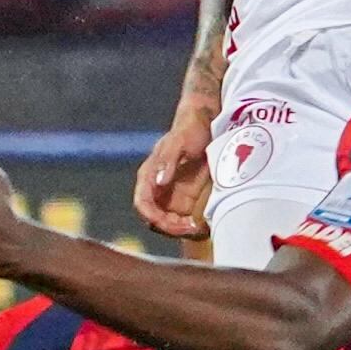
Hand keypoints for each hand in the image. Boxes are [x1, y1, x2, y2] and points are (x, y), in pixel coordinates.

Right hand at [136, 93, 216, 237]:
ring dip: (181, 230)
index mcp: (149, 174)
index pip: (143, 203)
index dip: (154, 217)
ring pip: (168, 222)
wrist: (207, 119)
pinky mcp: (185, 198)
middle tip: (193, 228)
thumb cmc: (190, 127)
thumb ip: (167, 161)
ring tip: (201, 228)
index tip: (173, 223)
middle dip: (171, 228)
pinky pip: (182, 218)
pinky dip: (191, 225)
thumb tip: (159, 182)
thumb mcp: (180, 141)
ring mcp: (170, 194)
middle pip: (155, 218)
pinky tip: (205, 224)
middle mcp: (157, 188)